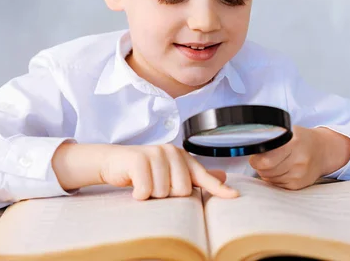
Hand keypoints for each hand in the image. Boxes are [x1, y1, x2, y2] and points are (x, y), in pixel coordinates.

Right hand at [52, 142, 238, 199]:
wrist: (115, 162)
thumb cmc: (145, 170)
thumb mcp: (170, 173)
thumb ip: (196, 176)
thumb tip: (223, 177)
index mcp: (182, 157)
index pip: (203, 176)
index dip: (219, 188)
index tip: (234, 196)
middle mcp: (172, 152)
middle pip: (182, 191)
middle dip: (167, 195)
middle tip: (155, 185)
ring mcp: (155, 154)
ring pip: (164, 192)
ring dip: (151, 195)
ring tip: (144, 185)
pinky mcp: (139, 159)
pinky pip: (147, 190)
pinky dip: (139, 195)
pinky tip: (135, 188)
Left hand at [248, 126, 349, 189]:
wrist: (323, 150)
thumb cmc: (301, 139)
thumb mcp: (288, 132)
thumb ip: (271, 137)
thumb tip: (249, 145)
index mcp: (294, 143)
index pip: (265, 159)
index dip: (256, 159)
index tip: (255, 155)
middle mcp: (299, 160)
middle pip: (266, 170)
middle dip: (259, 166)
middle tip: (262, 159)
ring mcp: (300, 174)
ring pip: (269, 179)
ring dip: (266, 172)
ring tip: (274, 163)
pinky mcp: (299, 184)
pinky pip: (277, 185)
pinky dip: (274, 178)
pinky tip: (281, 170)